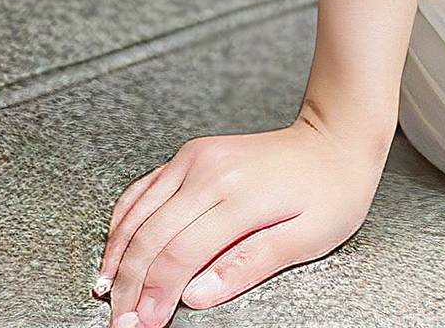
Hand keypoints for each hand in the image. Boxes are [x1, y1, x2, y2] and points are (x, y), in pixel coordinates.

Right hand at [94, 111, 385, 324]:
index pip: (180, 255)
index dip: (154, 297)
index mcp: (242, 195)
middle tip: (120, 322)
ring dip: (117, 257)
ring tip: (107, 294)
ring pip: (138, 213)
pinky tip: (116, 251)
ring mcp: (198, 157)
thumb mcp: (310, 236)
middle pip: (151, 237)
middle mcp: (212, 171)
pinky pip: (144, 189)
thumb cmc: (332, 189)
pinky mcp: (192, 153)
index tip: (142, 326)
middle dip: (128, 286)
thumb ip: (251, 265)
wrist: (337, 137)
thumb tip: (196, 296)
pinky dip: (123, 223)